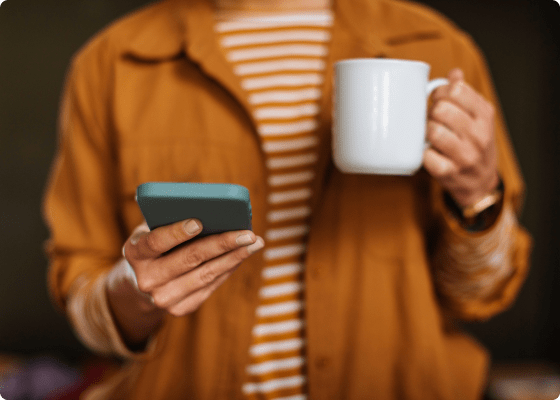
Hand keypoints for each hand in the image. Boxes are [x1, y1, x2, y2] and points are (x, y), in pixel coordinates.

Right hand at [123, 219, 263, 316]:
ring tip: (255, 243)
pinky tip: (243, 254)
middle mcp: (146, 279)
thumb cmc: (156, 244)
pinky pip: (211, 285)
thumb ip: (171, 217)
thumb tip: (210, 206)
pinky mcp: (181, 308)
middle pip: (190, 259)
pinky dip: (229, 267)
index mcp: (135, 253)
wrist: (143, 281)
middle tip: (247, 233)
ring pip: (205, 274)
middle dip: (222, 244)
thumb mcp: (152, 228)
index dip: (177, 232)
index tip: (199, 221)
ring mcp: (163, 298)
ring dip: (234, 257)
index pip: (156, 241)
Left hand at [423, 68, 499, 207]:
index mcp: (485, 115)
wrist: (480, 183)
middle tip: (432, 119)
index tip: (437, 99)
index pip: (457, 90)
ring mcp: (464, 155)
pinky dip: (422, 152)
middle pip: (441, 109)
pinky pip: (425, 155)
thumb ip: (466, 94)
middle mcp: (478, 135)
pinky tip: (428, 152)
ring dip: (425, 131)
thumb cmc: (475, 145)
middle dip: (431, 112)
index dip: (440, 92)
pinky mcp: (448, 172)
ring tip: (429, 134)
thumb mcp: (479, 118)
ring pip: (433, 131)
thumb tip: (453, 73)